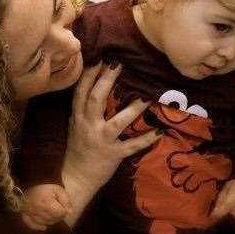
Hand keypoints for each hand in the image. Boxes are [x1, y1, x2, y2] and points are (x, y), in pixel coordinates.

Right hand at [21, 184, 70, 230]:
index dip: (64, 209)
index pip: (60, 213)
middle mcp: (39, 210)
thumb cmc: (46, 186)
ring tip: (52, 213)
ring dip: (51, 220)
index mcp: (47, 203)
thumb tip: (70, 212)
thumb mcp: (58, 190)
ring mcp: (31, 213)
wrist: (30, 184)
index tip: (63, 205)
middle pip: (53, 219)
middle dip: (58, 215)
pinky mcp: (25, 215)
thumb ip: (66, 200)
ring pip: (45, 223)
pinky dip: (38, 226)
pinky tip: (44, 227)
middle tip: (59, 209)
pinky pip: (32, 225)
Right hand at [61, 62, 162, 225]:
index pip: (81, 90)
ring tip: (147, 95)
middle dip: (107, 80)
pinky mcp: (112, 155)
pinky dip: (146, 139)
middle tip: (120, 63)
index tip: (100, 55)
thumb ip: (86, 105)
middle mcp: (87, 125)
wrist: (75, 178)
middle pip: (96, 99)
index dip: (90, 73)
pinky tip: (159, 131)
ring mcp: (101, 140)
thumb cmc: (78, 147)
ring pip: (117, 121)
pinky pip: (131, 146)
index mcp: (78, 116)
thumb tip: (100, 79)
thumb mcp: (77, 123)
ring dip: (133, 108)